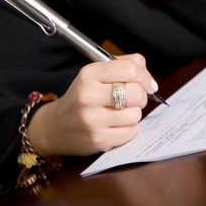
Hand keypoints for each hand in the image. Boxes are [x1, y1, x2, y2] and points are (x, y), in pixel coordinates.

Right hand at [27, 53, 157, 156]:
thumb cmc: (82, 97)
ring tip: (121, 112)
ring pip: (136, 114)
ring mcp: (92, 119)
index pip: (129, 69)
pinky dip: (129, 128)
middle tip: (134, 98)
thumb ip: (124, 66)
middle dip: (141, 96)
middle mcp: (89, 95)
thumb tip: (151, 81)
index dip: (144, 76)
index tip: (147, 83)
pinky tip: (116, 125)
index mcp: (89, 74)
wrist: (55, 126)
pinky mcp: (98, 140)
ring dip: (134, 113)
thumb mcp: (96, 74)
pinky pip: (131, 132)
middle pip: (136, 92)